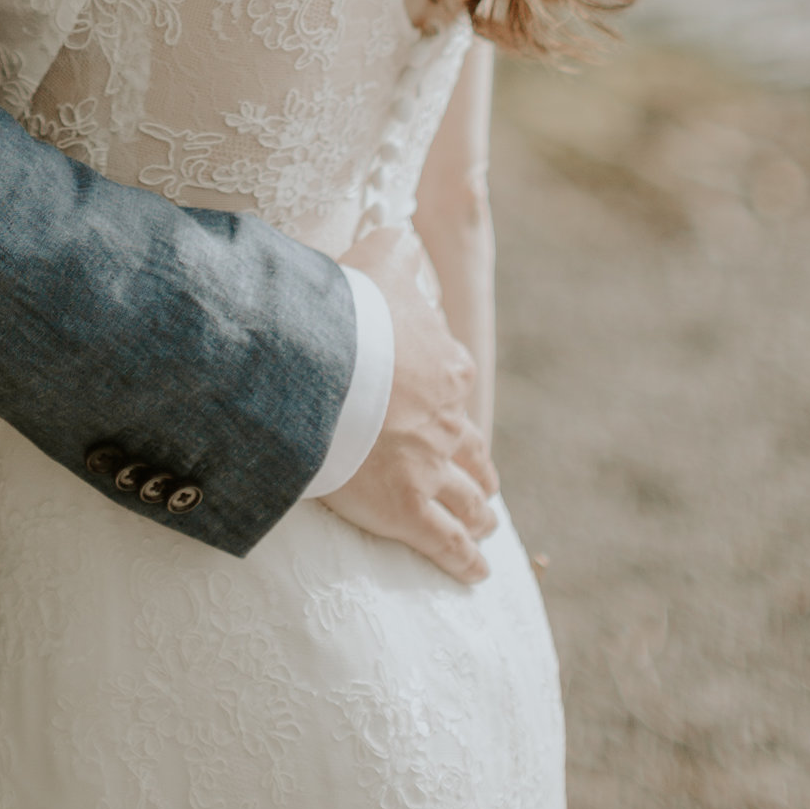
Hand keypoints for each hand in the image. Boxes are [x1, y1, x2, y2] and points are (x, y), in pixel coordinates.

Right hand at [327, 224, 499, 583]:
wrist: (323, 367)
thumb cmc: (346, 312)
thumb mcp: (377, 263)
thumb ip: (394, 250)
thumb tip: (402, 235)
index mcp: (443, 366)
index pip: (455, 383)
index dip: (451, 398)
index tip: (448, 408)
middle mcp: (448, 420)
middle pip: (472, 450)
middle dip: (478, 469)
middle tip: (483, 484)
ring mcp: (433, 470)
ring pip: (469, 499)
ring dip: (479, 513)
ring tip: (485, 525)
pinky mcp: (409, 512)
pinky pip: (446, 544)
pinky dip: (464, 561)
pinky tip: (477, 573)